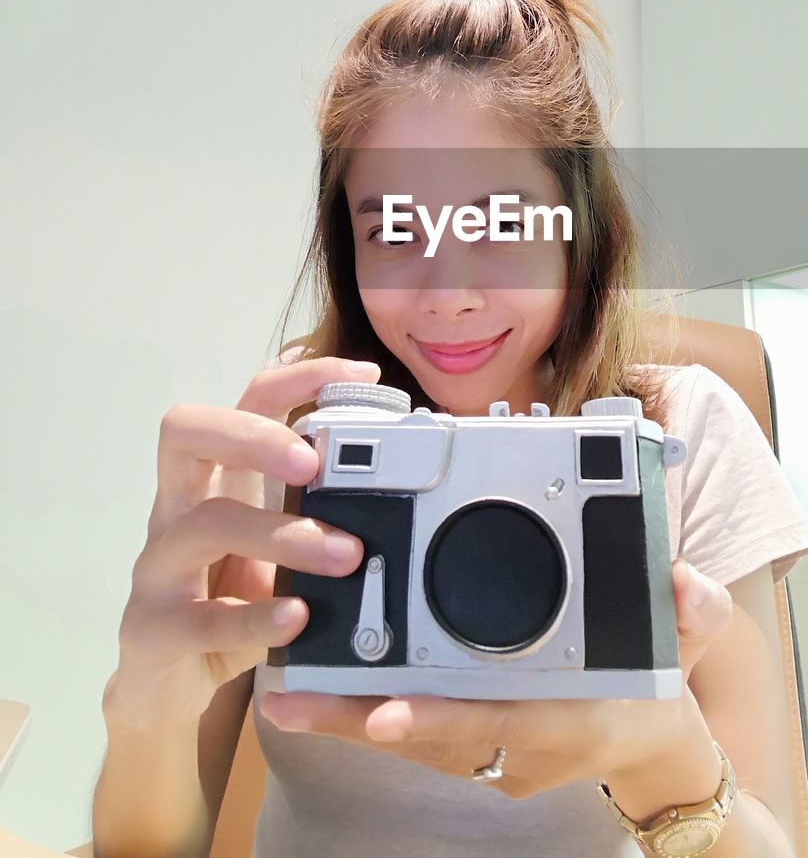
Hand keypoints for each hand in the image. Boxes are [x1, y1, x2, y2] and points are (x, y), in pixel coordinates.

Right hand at [103, 355, 380, 730]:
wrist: (164, 686)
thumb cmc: (229, 598)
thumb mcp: (275, 545)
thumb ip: (314, 510)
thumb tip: (397, 483)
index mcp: (216, 476)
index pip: (246, 400)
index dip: (298, 378)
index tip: (362, 376)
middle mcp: (179, 508)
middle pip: (188, 433)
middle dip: (255, 436)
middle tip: (314, 462)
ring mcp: (159, 568)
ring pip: (204, 525)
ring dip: (280, 533)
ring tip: (344, 554)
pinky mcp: (154, 631)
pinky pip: (199, 619)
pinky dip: (253, 617)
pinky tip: (296, 617)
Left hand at [259, 558, 732, 799]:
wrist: (651, 748)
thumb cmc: (658, 693)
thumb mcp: (688, 645)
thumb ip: (692, 611)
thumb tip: (685, 582)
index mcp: (568, 724)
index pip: (500, 723)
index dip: (442, 719)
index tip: (385, 712)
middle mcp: (521, 750)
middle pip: (431, 736)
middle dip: (360, 719)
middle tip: (293, 698)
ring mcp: (495, 755)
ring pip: (411, 739)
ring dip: (348, 718)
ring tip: (285, 694)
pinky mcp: (476, 747)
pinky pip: (415, 732)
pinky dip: (366, 715)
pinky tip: (319, 693)